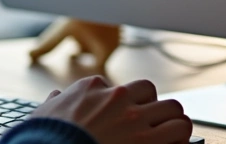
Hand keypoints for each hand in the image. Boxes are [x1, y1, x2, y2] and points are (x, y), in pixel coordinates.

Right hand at [30, 76, 191, 143]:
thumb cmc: (44, 138)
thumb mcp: (43, 114)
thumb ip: (55, 103)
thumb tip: (56, 98)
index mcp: (91, 88)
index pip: (117, 88)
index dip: (121, 104)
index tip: (119, 118)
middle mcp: (117, 98)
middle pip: (149, 91)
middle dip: (151, 107)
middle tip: (148, 123)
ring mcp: (134, 118)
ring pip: (172, 108)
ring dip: (172, 121)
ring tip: (170, 133)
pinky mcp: (147, 141)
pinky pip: (179, 130)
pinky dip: (181, 138)